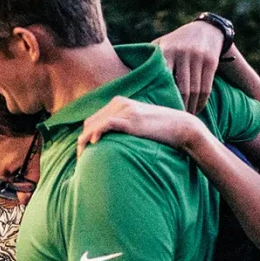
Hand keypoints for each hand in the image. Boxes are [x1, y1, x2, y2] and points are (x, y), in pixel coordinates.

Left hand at [78, 97, 205, 157]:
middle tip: (80, 157)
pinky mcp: (131, 119)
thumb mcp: (137, 124)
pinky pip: (108, 124)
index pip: (93, 119)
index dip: (85, 136)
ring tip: (83, 155)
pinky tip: (94, 142)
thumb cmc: (158, 129)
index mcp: (118, 103)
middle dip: (82, 140)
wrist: (179, 127)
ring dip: (85, 140)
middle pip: (90, 122)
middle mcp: (119, 103)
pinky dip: (97, 132)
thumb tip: (108, 141)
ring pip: (95, 124)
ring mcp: (125, 110)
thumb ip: (122, 126)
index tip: (82, 151)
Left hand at [154, 20, 222, 113]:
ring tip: (183, 117)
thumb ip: (147, 61)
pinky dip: (201, 103)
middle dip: (177, 107)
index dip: (160, 98)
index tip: (154, 113)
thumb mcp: (160, 45)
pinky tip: (195, 110)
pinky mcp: (210, 61)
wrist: (205, 29)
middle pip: (179, 88)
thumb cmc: (175, 43)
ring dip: (189, 108)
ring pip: (194, 90)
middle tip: (170, 120)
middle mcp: (182, 52)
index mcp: (165, 50)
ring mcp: (197, 57)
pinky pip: (206, 88)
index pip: (161, 79)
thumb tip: (123, 81)